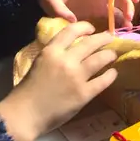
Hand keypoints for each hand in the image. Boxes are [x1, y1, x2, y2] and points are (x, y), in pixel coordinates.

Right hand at [0, 23, 118, 140]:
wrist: (26, 114)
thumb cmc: (28, 90)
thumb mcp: (39, 62)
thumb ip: (54, 54)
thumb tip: (71, 49)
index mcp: (51, 51)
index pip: (71, 31)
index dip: (84, 26)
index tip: (91, 28)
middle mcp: (66, 60)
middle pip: (91, 43)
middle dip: (103, 38)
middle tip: (110, 38)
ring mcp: (77, 77)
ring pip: (100, 59)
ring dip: (109, 54)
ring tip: (113, 54)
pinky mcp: (84, 94)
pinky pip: (103, 81)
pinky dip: (110, 75)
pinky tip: (113, 73)